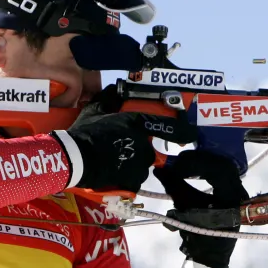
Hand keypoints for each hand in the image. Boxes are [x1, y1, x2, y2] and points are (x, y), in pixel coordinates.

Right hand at [55, 86, 193, 192]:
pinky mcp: (134, 179)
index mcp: (137, 124)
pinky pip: (134, 179)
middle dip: (138, 151)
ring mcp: (140, 163)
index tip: (191, 135)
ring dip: (132, 165)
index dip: (182, 131)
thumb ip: (108, 100)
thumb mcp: (94, 110)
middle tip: (118, 151)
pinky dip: (126, 178)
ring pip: (141, 165)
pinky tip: (112, 174)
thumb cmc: (85, 132)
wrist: (75, 158)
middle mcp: (143, 143)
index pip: (166, 127)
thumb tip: (113, 88)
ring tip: (112, 163)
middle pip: (149, 150)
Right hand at [153, 150, 248, 267]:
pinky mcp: (232, 193)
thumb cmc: (199, 237)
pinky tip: (193, 172)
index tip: (177, 166)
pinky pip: (221, 174)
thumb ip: (174, 187)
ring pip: (222, 167)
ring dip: (202, 164)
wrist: (210, 257)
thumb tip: (160, 169)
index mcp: (232, 197)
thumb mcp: (185, 211)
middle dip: (198, 160)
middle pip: (221, 164)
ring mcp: (238, 192)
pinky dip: (206, 171)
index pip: (217, 169)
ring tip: (184, 167)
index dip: (196, 163)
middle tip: (179, 163)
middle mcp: (239, 192)